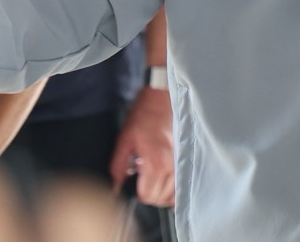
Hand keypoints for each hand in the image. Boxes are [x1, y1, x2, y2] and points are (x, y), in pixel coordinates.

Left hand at [108, 86, 174, 206]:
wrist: (160, 101)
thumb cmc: (143, 117)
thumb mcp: (124, 141)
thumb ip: (117, 167)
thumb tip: (115, 186)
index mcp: (154, 163)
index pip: (147, 196)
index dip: (137, 194)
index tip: (133, 185)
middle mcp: (169, 166)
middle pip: (159, 198)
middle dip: (148, 195)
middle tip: (140, 182)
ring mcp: (179, 163)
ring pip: (172, 195)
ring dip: (160, 194)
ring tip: (151, 183)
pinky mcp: (183, 159)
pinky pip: (180, 184)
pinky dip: (172, 189)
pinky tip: (163, 182)